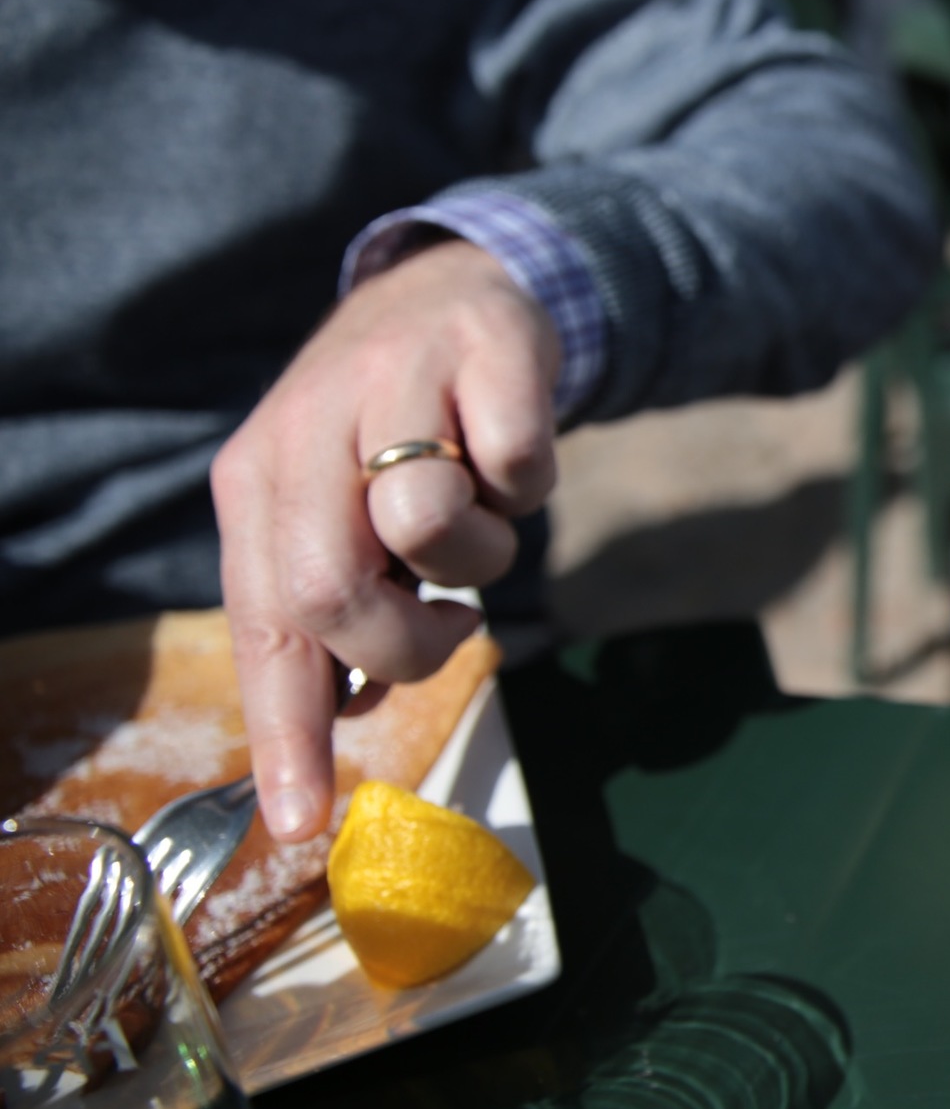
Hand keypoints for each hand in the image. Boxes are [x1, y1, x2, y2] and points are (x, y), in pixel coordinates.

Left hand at [211, 239, 559, 841]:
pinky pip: (520, 469)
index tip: (300, 818)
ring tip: (476, 516)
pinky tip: (510, 457)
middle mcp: (310, 428)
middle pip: (329, 587)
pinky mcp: (488, 356)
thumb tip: (351, 708)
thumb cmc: (394, 429)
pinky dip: (530, 486)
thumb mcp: (338, 512)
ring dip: (478, 554)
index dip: (284, 729)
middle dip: (403, 643)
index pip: (262, 623)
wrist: (458, 291)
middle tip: (448, 629)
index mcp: (259, 481)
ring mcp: (397, 383)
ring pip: (430, 524)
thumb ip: (333, 605)